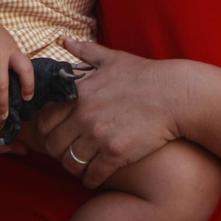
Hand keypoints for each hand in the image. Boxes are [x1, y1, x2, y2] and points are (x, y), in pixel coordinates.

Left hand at [35, 39, 193, 187]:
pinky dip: (89, 179)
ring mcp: (98, 135)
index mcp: (78, 93)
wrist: (176, 95)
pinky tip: (94, 178)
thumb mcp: (112, 58)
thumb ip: (84, 51)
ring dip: (73, 167)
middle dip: (57, 152)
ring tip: (80, 167)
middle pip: (52, 145)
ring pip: (69, 162)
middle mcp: (83, 115)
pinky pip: (91, 175)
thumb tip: (64, 40)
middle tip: (66, 154)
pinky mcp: (116, 153)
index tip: (56, 135)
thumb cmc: (145, 76)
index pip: (44, 121)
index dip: (47, 131)